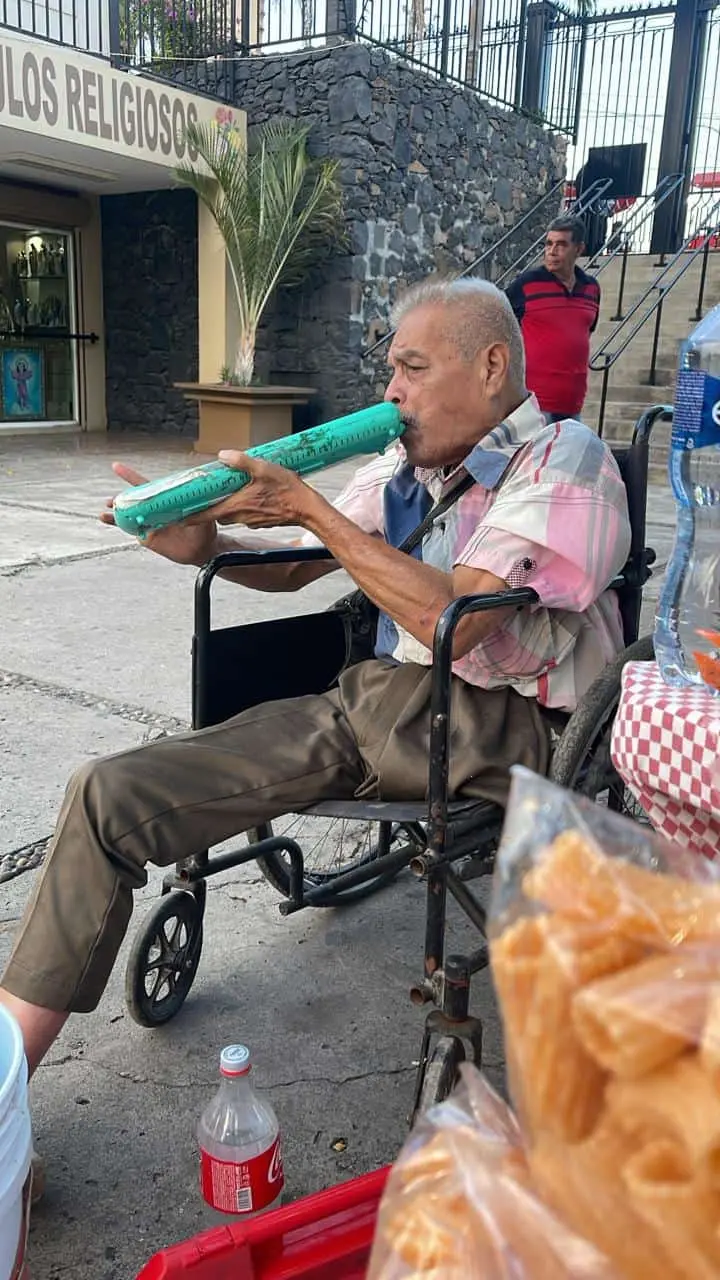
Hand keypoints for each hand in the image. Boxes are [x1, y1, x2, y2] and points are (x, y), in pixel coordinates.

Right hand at [101, 462, 217, 566]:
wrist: (203, 550)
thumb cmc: (205, 529)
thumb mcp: (204, 515)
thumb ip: (199, 508)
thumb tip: (199, 501)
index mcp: (165, 500)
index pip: (146, 486)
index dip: (130, 477)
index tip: (115, 467)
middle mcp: (154, 509)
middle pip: (133, 500)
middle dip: (120, 498)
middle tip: (111, 500)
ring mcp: (149, 522)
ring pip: (128, 515)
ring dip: (115, 512)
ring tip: (105, 512)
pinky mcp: (146, 536)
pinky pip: (130, 529)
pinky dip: (117, 524)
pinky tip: (105, 519)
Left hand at [189, 450, 319, 529]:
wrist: (308, 509)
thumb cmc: (287, 490)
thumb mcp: (263, 469)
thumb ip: (241, 461)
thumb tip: (222, 456)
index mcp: (236, 506)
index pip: (206, 515)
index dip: (190, 516)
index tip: (178, 517)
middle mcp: (241, 516)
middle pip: (218, 513)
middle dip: (211, 505)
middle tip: (206, 494)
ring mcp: (251, 521)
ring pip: (232, 513)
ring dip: (229, 504)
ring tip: (232, 489)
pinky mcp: (262, 521)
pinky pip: (246, 514)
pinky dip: (244, 505)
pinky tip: (254, 494)